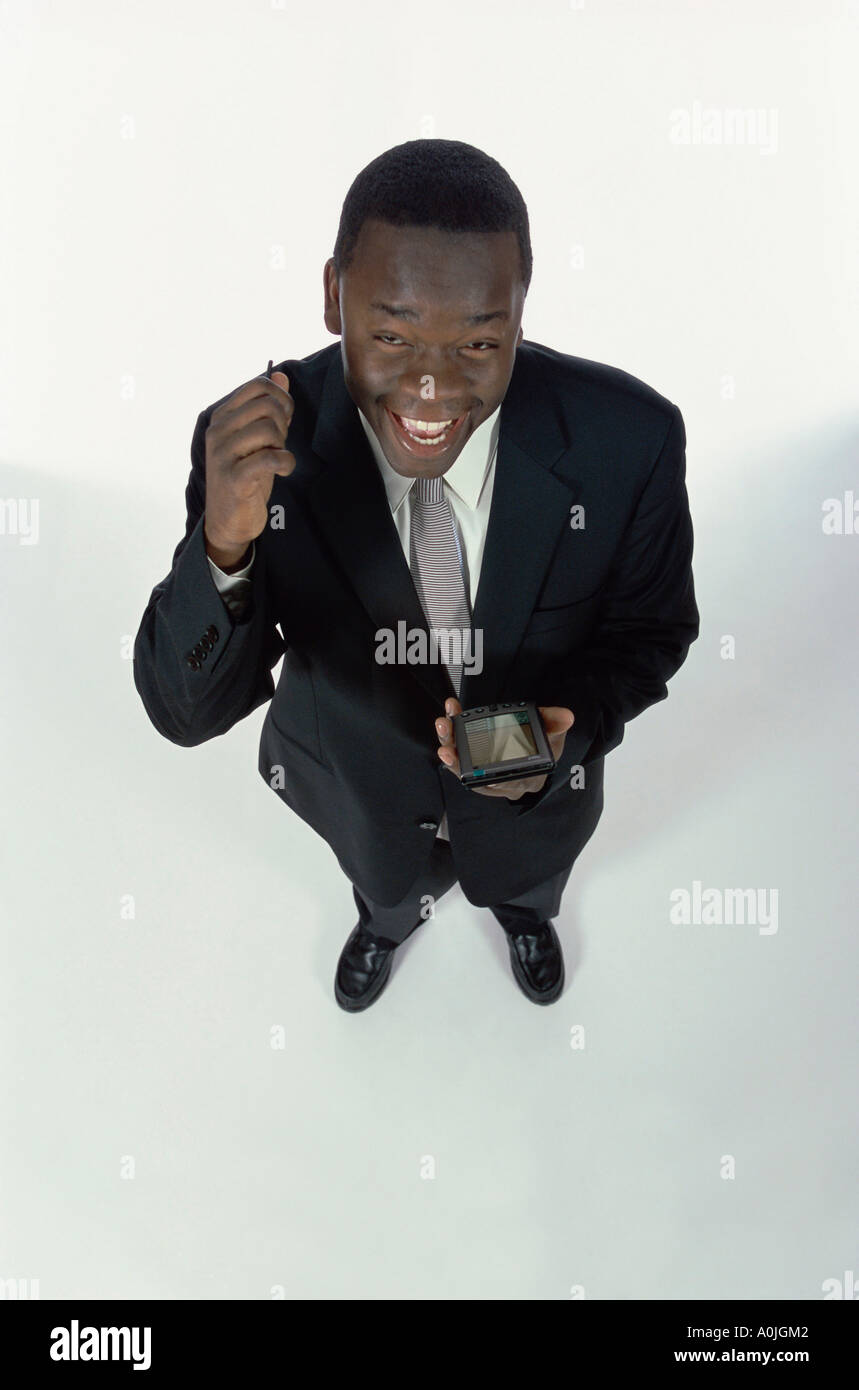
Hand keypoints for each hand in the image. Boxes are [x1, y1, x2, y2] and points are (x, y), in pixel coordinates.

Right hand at [203, 369, 295, 566]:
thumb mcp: (257, 439)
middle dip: (283, 423)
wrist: (228, 521)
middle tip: (278, 444)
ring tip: (275, 458)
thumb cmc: (245, 477)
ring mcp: (223, 454)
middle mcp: (218, 431)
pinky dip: (285, 462)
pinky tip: (283, 469)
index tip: (284, 420)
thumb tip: (280, 375)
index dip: (281, 399)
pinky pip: (269, 458)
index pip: (258, 386)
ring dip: (282, 444)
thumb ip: (267, 408)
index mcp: (222, 417)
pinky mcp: (234, 477)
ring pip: (268, 429)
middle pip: (267, 405)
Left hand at [434, 697, 573, 799]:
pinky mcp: (473, 754)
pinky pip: (459, 746)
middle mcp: (493, 777)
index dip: (481, 776)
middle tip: (448, 735)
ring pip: (459, 759)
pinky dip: (452, 732)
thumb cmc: (541, 751)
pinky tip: (449, 716)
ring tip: (444, 722)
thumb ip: (555, 726)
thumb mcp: (553, 740)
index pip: (495, 782)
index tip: (472, 767)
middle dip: (455, 756)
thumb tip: (566, 717)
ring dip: (448, 740)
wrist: (534, 756)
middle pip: (468, 771)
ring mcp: (480, 767)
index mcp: (515, 778)